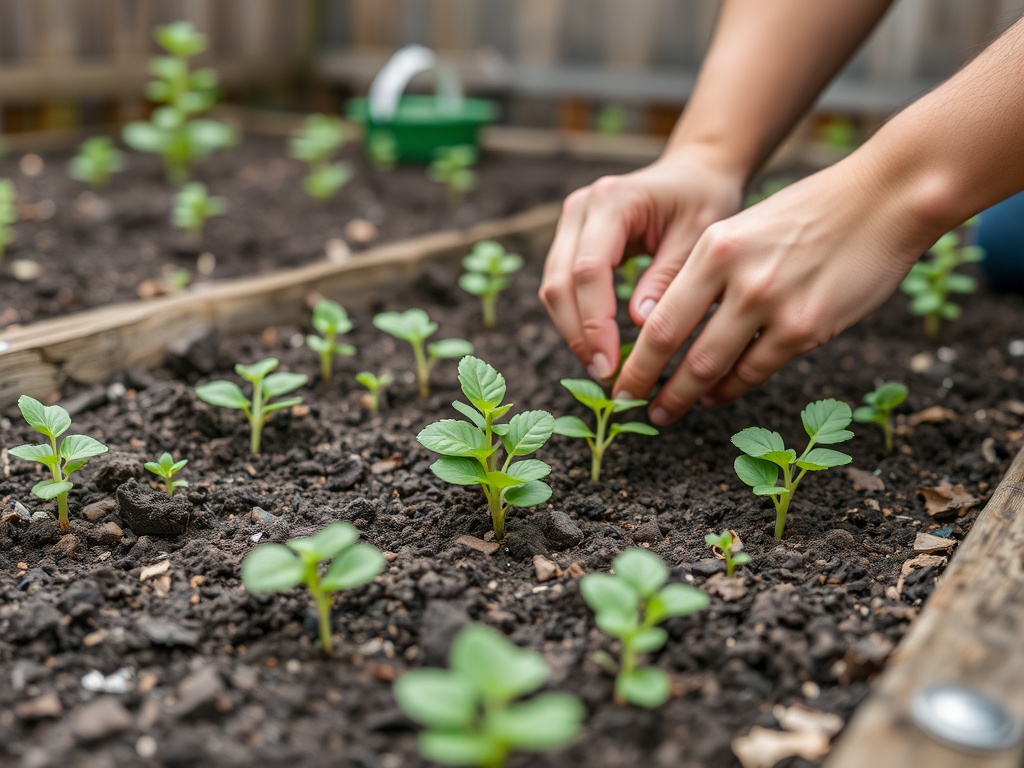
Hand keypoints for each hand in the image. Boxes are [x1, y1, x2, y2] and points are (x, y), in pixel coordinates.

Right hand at [539, 148, 744, 379]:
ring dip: (572, 331)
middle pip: (559, 281)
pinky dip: (575, 319)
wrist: (695, 172)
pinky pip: (562, 286)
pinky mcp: (571, 239)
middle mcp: (581, 208)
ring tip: (601, 367)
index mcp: (613, 201)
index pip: (588, 269)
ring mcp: (570, 222)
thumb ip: (668, 277)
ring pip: (553, 287)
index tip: (610, 364)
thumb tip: (640, 325)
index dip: (594, 322)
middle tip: (603, 375)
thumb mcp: (700, 236)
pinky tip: (598, 346)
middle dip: (577, 334)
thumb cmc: (704, 199)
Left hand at [612, 155, 938, 424]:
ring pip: (711, 366)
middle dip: (644, 382)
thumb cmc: (812, 214)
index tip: (620, 375)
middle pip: (672, 344)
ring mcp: (771, 304)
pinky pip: (755, 371)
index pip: (657, 314)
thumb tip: (665, 322)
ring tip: (667, 410)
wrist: (884, 200)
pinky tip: (715, 396)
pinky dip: (729, 389)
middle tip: (629, 405)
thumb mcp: (744, 229)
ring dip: (684, 395)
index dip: (634, 354)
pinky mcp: (805, 328)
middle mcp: (736, 276)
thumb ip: (707, 273)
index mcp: (713, 247)